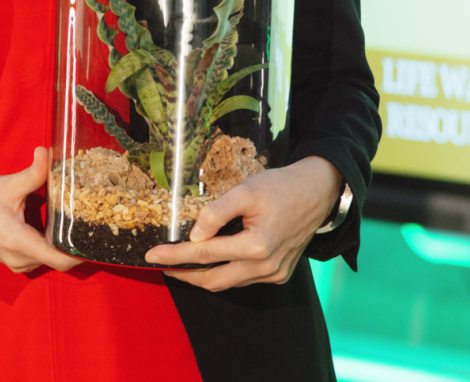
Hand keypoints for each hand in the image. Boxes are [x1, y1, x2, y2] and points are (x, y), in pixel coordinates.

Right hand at [0, 146, 81, 274]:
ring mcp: (13, 262)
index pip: (59, 260)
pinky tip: (52, 228)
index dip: (80, 253)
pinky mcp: (10, 260)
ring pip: (46, 260)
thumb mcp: (7, 184)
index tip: (96, 239)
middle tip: (89, 222)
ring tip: (74, 223)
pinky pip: (36, 259)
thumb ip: (33, 173)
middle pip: (56, 259)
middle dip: (72, 244)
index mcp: (19, 241)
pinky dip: (46, 247)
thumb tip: (49, 152)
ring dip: (59, 246)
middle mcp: (18, 258)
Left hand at [143, 156, 341, 290]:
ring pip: (229, 283)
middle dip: (185, 274)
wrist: (317, 192)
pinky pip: (245, 280)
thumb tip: (194, 235)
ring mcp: (274, 274)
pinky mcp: (279, 274)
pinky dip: (226, 272)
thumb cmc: (281, 187)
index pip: (204, 255)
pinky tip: (213, 260)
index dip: (174, 256)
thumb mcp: (245, 190)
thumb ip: (216, 212)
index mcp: (256, 246)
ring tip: (183, 262)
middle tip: (163, 263)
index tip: (151, 256)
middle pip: (214, 279)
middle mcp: (266, 266)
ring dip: (204, 274)